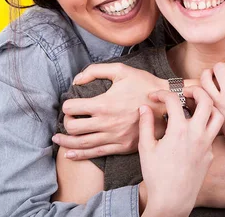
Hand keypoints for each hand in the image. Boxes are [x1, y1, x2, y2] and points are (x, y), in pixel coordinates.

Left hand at [52, 63, 166, 159]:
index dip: (66, 106)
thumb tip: (76, 81)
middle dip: (65, 124)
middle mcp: (106, 123)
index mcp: (103, 104)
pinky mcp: (122, 146)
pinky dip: (80, 155)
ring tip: (57, 139)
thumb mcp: (121, 70)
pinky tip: (70, 154)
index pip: (72, 109)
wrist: (167, 103)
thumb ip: (95, 71)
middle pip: (73, 128)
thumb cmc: (144, 84)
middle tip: (65, 120)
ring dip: (66, 142)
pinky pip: (96, 153)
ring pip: (82, 143)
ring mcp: (114, 137)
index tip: (68, 104)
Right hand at [139, 87, 222, 216]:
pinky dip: (206, 124)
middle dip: (195, 90)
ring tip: (195, 106)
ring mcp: (207, 144)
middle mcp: (197, 134)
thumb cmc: (157, 176)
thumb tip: (144, 107)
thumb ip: (145, 124)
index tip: (154, 96)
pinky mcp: (211, 154)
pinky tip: (194, 128)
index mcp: (179, 130)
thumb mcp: (146, 148)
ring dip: (208, 106)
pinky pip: (214, 133)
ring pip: (218, 115)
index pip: (174, 99)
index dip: (162, 93)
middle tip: (184, 92)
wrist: (173, 201)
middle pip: (206, 100)